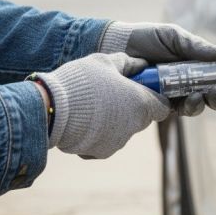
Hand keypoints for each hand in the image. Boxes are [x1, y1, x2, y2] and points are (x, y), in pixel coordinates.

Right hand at [36, 53, 170, 158]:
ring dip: (114, 119)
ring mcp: (117, 142)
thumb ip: (127, 63)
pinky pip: (105, 140)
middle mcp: (133, 127)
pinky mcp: (100, 152)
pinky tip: (83, 119)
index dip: (155, 97)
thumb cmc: (82, 81)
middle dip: (133, 106)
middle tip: (114, 92)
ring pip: (123, 129)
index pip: (163, 106)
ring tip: (92, 105)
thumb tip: (141, 64)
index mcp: (141, 103)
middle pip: (142, 118)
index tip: (143, 88)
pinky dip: (98, 131)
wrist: (52, 110)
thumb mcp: (105, 61)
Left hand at [99, 21, 215, 115]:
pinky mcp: (161, 105)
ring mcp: (177, 95)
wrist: (119, 46)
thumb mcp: (175, 37)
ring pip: (200, 106)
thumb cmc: (148, 38)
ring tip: (201, 95)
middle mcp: (192, 82)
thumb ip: (198, 47)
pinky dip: (187, 107)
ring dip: (205, 103)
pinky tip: (186, 100)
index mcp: (200, 65)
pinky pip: (180, 111)